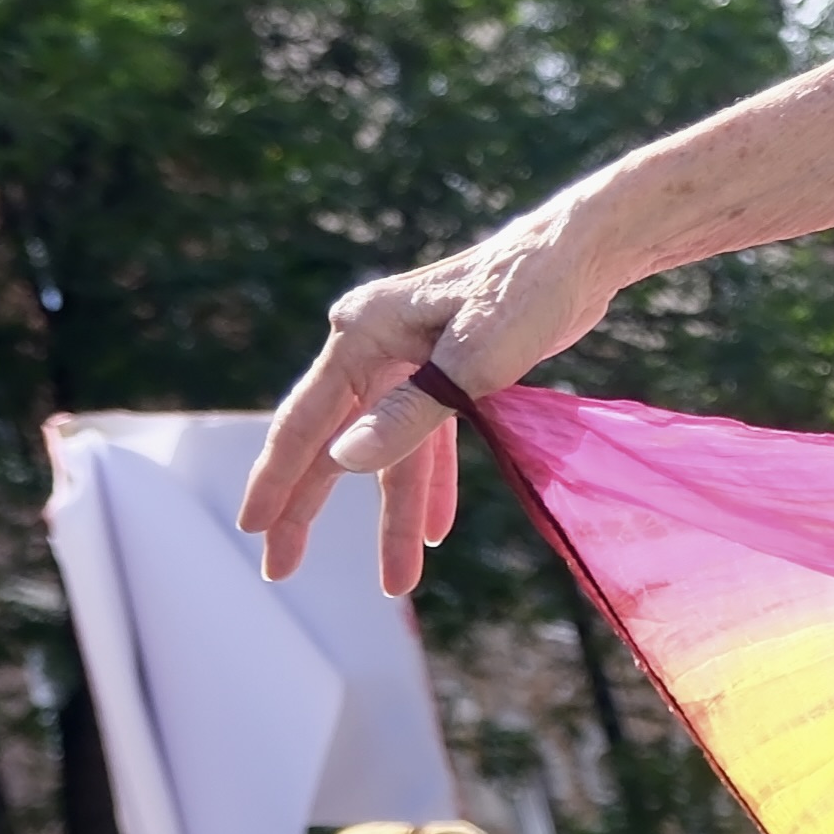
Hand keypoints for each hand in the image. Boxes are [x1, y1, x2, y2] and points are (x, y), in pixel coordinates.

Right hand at [238, 196, 636, 595]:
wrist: (581, 252)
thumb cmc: (529, 292)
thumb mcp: (474, 361)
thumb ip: (410, 414)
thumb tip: (345, 461)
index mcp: (362, 335)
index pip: (306, 420)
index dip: (278, 479)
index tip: (252, 529)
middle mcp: (373, 346)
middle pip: (332, 442)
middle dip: (310, 508)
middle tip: (281, 569)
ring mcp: (407, 359)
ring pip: (387, 451)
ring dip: (391, 514)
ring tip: (394, 582)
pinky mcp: (444, 370)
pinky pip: (425, 438)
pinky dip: (430, 482)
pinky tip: (434, 530)